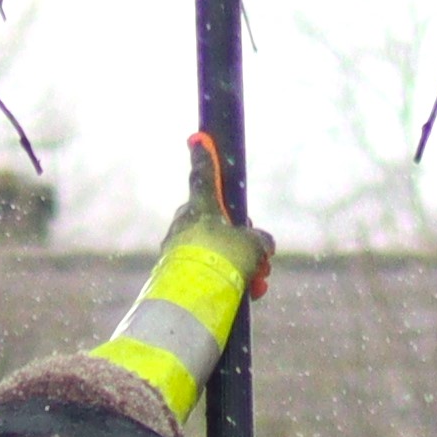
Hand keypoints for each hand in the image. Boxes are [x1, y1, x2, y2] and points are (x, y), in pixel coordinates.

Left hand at [165, 133, 279, 296]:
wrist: (193, 297)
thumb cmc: (224, 260)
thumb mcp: (254, 244)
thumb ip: (260, 239)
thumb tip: (261, 245)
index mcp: (200, 208)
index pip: (203, 175)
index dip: (204, 157)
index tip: (196, 139)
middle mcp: (184, 225)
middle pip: (217, 222)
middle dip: (241, 240)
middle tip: (259, 257)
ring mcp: (177, 250)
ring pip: (216, 251)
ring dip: (241, 266)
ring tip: (258, 282)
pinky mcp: (175, 276)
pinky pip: (208, 273)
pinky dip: (230, 281)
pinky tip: (249, 295)